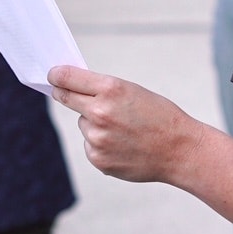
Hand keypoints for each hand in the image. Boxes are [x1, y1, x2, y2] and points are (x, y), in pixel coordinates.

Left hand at [49, 65, 203, 183]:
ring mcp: (97, 138)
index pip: (68, 78)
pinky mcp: (98, 158)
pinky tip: (123, 144)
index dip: (57, 75)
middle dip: (64, 93)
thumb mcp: (134, 92)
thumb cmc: (161, 117)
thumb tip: (72, 85)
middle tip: (63, 91)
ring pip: (83, 124)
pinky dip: (101, 143)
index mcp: (111, 90)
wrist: (180, 150)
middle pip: (65, 98)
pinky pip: (90, 144)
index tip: (53, 75)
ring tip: (123, 129)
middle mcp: (100, 113)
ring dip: (94, 124)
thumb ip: (103, 89)